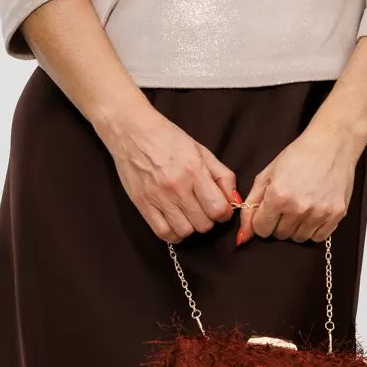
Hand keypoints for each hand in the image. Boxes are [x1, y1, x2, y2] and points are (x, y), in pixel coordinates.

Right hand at [103, 105, 238, 241]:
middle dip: (208, 219)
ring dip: (191, 226)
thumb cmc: (170, 139)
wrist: (132, 132)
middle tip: (203, 208)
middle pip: (203, 224)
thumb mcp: (202, 151)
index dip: (224, 213)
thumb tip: (234, 201)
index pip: (218, 209)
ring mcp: (157, 198)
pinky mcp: (142, 205)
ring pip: (185, 231)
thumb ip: (223, 176)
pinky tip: (176, 223)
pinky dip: (174, 234)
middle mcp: (176, 187)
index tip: (220, 207)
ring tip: (188, 214)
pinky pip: (163, 233)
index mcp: (194, 171)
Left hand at [237, 112, 360, 244]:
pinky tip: (314, 213)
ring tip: (301, 207)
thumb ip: (251, 205)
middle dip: (279, 223)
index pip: (261, 230)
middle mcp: (298, 208)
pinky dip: (314, 229)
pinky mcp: (336, 215)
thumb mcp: (267, 175)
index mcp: (278, 197)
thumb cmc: (298, 156)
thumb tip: (243, 236)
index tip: (270, 209)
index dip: (262, 220)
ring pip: (298, 238)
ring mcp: (319, 213)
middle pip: (280, 235)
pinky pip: (318, 237)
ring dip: (296, 227)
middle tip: (287, 205)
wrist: (331, 144)